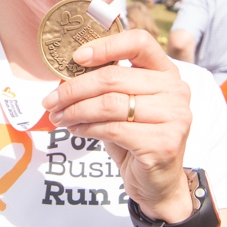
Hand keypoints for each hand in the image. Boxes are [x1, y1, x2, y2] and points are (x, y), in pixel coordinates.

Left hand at [41, 28, 193, 223]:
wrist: (158, 184)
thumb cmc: (137, 140)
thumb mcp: (124, 107)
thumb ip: (106, 88)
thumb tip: (64, 77)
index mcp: (167, 73)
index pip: (140, 42)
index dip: (106, 46)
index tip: (77, 57)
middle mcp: (176, 91)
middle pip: (114, 78)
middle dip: (74, 89)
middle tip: (51, 100)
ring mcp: (174, 117)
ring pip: (109, 104)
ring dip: (75, 110)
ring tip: (59, 117)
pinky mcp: (162, 143)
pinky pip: (112, 129)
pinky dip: (87, 128)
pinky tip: (76, 130)